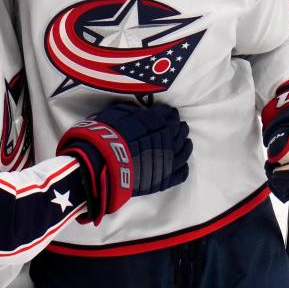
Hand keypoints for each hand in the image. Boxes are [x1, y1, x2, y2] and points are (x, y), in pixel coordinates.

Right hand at [57, 103, 191, 225]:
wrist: (102, 164)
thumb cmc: (106, 135)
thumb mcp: (116, 112)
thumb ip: (132, 110)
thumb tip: (138, 108)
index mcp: (157, 121)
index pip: (169, 114)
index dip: (169, 113)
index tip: (169, 113)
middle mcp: (168, 139)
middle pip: (179, 131)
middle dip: (179, 127)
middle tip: (179, 126)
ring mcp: (169, 160)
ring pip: (185, 151)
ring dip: (186, 144)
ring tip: (186, 142)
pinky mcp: (165, 179)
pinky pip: (182, 172)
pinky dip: (184, 167)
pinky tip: (182, 164)